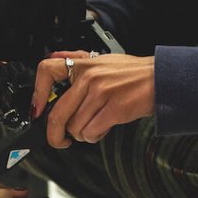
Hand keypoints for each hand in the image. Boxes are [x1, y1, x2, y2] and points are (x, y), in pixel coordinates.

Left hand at [31, 51, 154, 147]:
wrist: (160, 78)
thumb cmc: (133, 72)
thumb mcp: (103, 59)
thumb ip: (78, 59)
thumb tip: (55, 57)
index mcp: (84, 63)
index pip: (47, 71)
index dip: (37, 94)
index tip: (37, 110)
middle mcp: (89, 76)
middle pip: (57, 113)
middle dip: (55, 135)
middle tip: (60, 140)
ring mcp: (101, 93)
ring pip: (75, 127)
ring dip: (82, 134)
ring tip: (94, 126)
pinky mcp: (113, 109)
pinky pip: (91, 133)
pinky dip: (95, 136)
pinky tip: (103, 127)